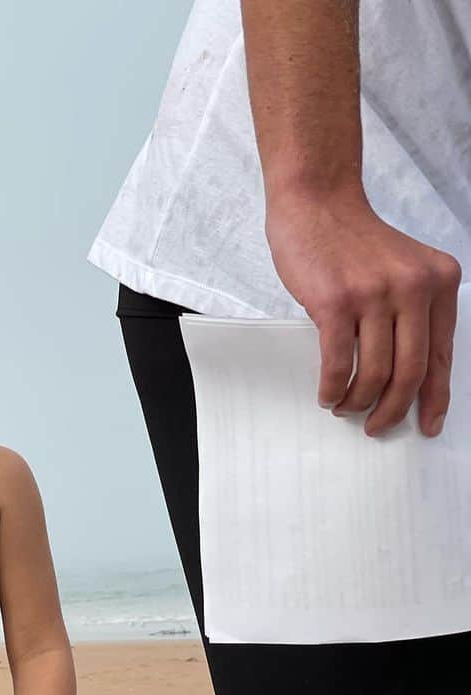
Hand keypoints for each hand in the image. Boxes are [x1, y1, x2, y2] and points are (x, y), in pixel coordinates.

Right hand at [264, 189, 460, 438]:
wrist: (318, 204)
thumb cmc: (354, 243)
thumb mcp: (403, 270)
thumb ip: (412, 312)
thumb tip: (404, 376)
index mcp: (438, 281)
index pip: (442, 355)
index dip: (435, 397)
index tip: (428, 424)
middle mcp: (413, 286)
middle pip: (411, 371)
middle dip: (393, 410)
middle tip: (377, 427)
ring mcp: (374, 294)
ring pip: (375, 373)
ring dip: (358, 401)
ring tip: (346, 408)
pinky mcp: (336, 302)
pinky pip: (338, 362)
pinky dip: (332, 387)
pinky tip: (327, 395)